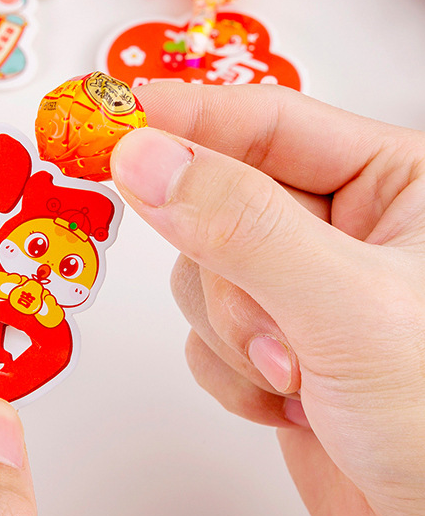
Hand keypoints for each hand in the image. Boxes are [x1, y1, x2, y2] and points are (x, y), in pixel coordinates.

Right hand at [111, 81, 424, 515]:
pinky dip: (229, 372)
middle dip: (232, 275)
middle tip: (271, 322)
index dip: (189, 118)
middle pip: (221, 202)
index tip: (118, 114)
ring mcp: (305, 291)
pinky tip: (288, 400)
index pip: (269, 121)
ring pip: (203, 272)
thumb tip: (148, 160)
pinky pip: (203, 333)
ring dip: (233, 332)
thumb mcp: (350, 309)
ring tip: (297, 374)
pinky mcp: (276, 345)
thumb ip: (242, 226)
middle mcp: (346, 231)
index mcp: (396, 185)